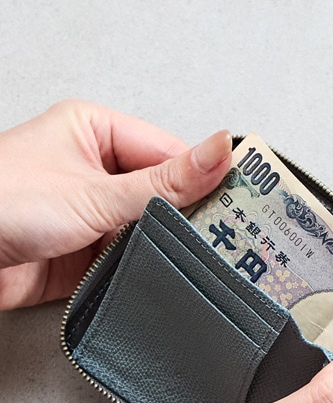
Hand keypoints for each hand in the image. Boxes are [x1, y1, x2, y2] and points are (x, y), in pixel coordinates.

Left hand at [0, 100, 231, 308]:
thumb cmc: (3, 203)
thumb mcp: (96, 191)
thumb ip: (164, 182)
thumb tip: (217, 152)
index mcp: (97, 132)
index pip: (169, 152)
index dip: (205, 176)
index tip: (239, 198)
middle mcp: (98, 169)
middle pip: (165, 191)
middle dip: (190, 214)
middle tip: (228, 233)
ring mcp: (97, 211)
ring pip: (153, 225)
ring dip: (169, 241)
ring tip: (204, 256)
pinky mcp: (93, 248)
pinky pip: (135, 253)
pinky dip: (151, 263)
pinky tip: (170, 270)